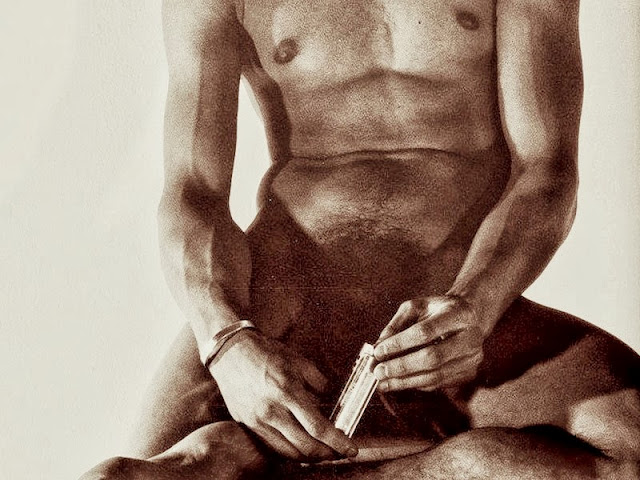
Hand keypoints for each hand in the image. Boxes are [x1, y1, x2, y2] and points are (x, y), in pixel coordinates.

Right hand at [208, 331, 357, 461]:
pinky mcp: (249, 424)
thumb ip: (318, 383)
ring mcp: (258, 420)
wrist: (231, 353)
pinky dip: (290, 451)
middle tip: (339, 452)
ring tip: (322, 452)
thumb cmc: (266, 353)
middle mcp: (272, 410)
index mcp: (288, 391)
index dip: (337, 442)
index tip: (350, 449)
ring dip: (310, 456)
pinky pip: (273, 446)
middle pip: (305, 445)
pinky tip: (300, 447)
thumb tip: (329, 402)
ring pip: (289, 451)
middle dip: (327, 454)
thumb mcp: (298, 361)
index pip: (318, 427)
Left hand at [373, 295, 485, 391]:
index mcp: (458, 314)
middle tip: (378, 372)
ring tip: (383, 382)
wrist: (471, 318)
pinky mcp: (468, 374)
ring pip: (435, 376)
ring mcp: (471, 358)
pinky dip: (415, 384)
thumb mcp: (416, 307)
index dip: (399, 343)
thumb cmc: (438, 311)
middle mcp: (470, 338)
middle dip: (401, 366)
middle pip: (432, 357)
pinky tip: (398, 383)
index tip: (378, 352)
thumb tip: (377, 348)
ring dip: (405, 381)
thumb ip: (396, 325)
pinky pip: (438, 384)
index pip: (425, 332)